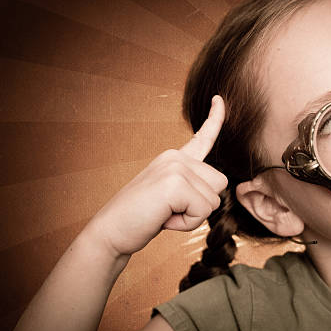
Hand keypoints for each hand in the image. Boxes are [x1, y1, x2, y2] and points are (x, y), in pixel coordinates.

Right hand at [83, 95, 227, 256]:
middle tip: (169, 211)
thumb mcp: (169, 198)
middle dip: (201, 206)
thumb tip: (217, 186)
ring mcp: (175, 167)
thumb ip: (190, 188)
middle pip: (220, 183)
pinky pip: (202, 211)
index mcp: (174, 158)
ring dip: (192, 217)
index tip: (219, 98)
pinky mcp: (174, 183)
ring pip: (213, 200)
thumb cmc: (140, 219)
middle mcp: (175, 157)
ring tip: (164, 214)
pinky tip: (164, 219)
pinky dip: (187, 223)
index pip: (202, 137)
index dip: (215, 119)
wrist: (110, 232)